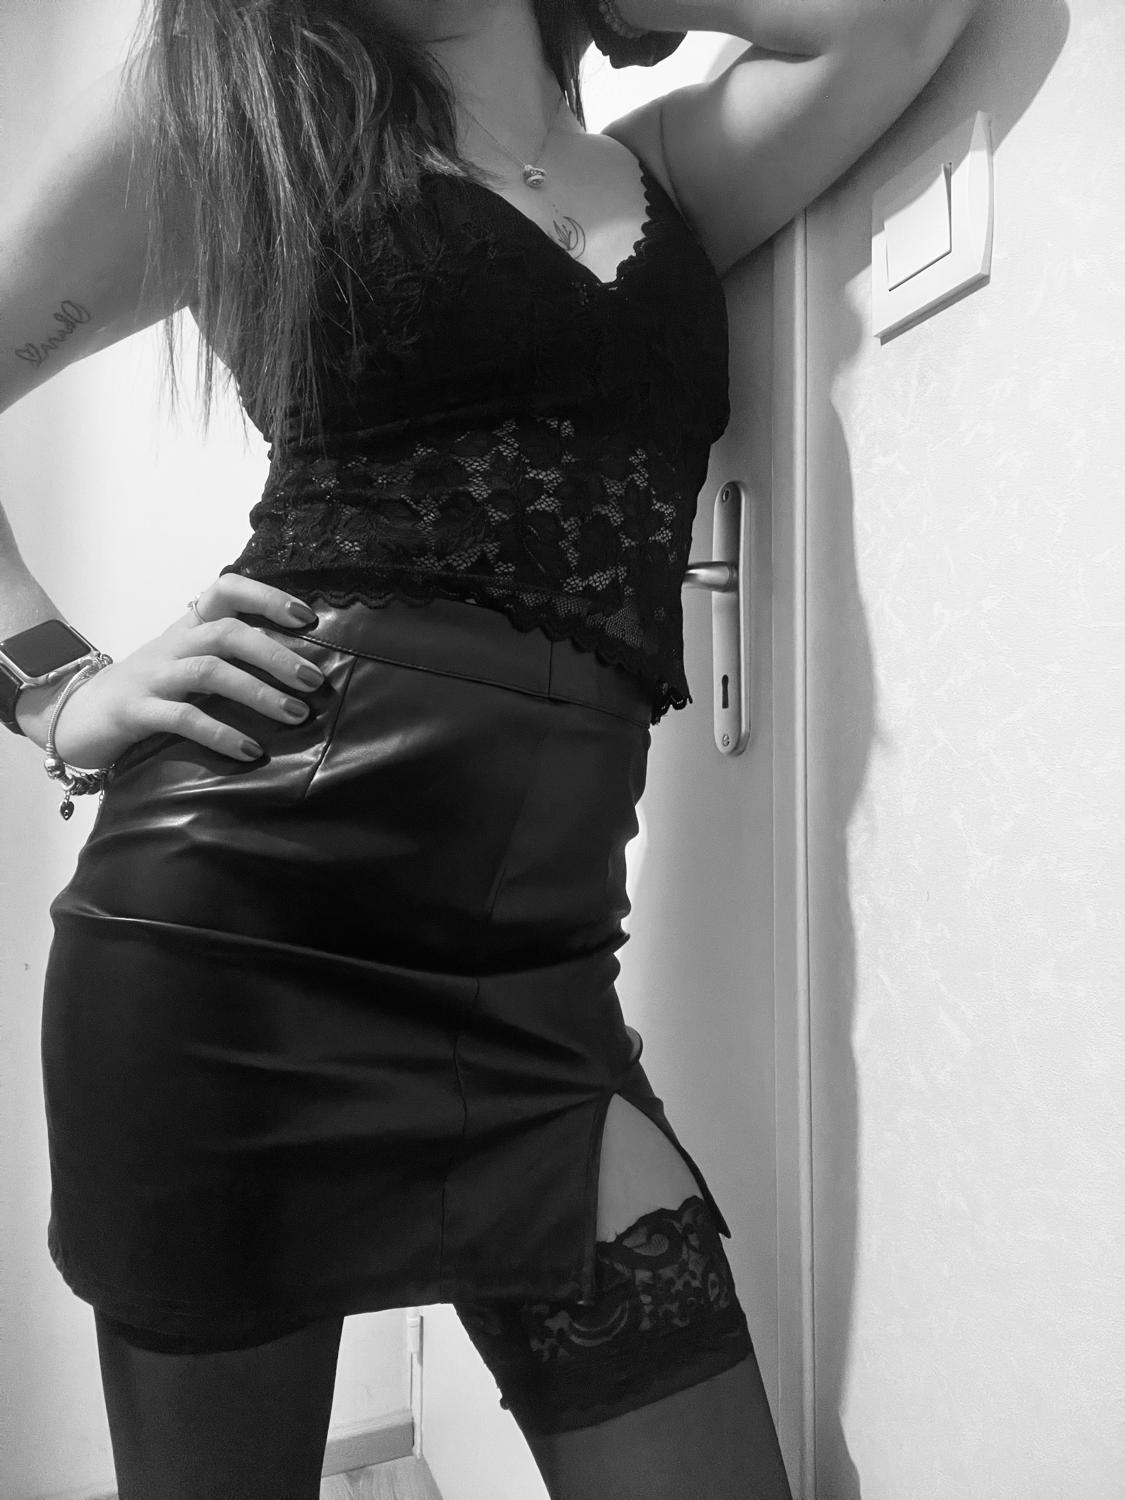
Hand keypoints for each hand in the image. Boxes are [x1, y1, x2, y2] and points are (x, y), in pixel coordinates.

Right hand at [19, 573, 325, 768]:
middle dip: (276, 655)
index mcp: (188, 628)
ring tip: (296, 714)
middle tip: (314, 680)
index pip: (225, 591)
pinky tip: (250, 750)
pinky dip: (221, 733)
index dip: (266, 597)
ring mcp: (153, 678)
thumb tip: (300, 666)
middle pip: (227, 633)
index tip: (307, 617)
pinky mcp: (136, 713)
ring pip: (209, 672)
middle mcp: (173, 645)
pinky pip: (182, 719)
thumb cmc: (149, 690)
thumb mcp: (187, 663)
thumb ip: (230, 657)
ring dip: (259, 693)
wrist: (74, 715)